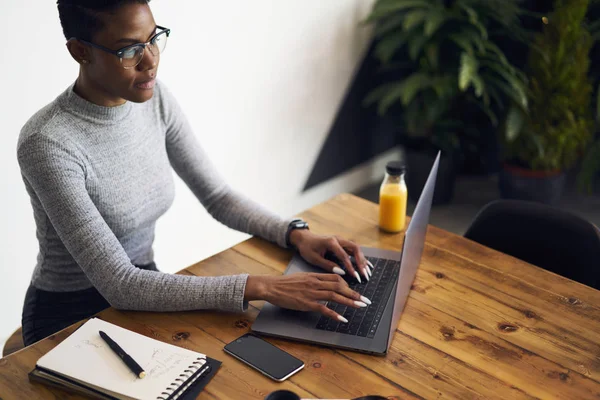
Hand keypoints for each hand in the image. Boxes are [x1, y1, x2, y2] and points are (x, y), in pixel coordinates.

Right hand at [244, 274, 371, 321]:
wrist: (271, 286)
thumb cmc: (285, 283)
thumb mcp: (302, 277)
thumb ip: (315, 280)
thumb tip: (325, 285)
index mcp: (315, 276)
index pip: (337, 278)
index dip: (348, 284)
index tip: (355, 291)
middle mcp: (316, 283)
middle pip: (340, 286)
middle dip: (355, 294)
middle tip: (365, 300)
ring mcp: (312, 293)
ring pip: (335, 296)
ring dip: (350, 301)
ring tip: (360, 306)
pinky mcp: (306, 303)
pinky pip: (324, 308)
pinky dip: (335, 314)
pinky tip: (342, 318)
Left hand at [289, 230, 372, 281]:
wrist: (304, 238)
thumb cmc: (307, 248)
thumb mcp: (314, 259)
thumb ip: (328, 265)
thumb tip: (341, 272)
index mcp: (331, 242)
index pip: (344, 255)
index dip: (351, 267)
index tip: (355, 276)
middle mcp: (338, 239)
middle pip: (355, 249)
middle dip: (361, 262)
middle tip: (364, 274)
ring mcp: (341, 240)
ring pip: (356, 249)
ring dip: (362, 260)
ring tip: (367, 272)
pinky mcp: (342, 243)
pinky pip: (353, 249)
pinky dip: (360, 257)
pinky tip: (366, 265)